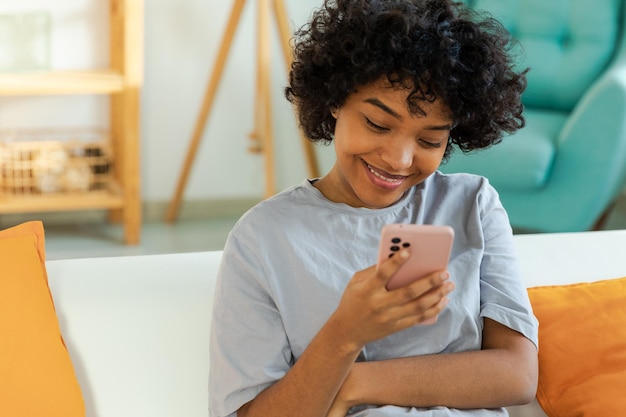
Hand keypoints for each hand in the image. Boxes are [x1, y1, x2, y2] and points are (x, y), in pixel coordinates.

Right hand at [331, 250, 453, 349]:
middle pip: (408, 292)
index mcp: (367, 290)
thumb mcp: (356, 282)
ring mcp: (389, 318)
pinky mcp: (396, 327)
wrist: (347, 331)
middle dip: (429, 281)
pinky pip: (418, 318)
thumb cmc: (352, 301)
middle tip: (444, 272)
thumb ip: (374, 270)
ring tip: (449, 285)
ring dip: (437, 295)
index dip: (395, 262)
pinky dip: (433, 309)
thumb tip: (397, 257)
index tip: (410, 251)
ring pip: (418, 306)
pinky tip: (443, 300)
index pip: (382, 274)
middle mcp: (379, 304)